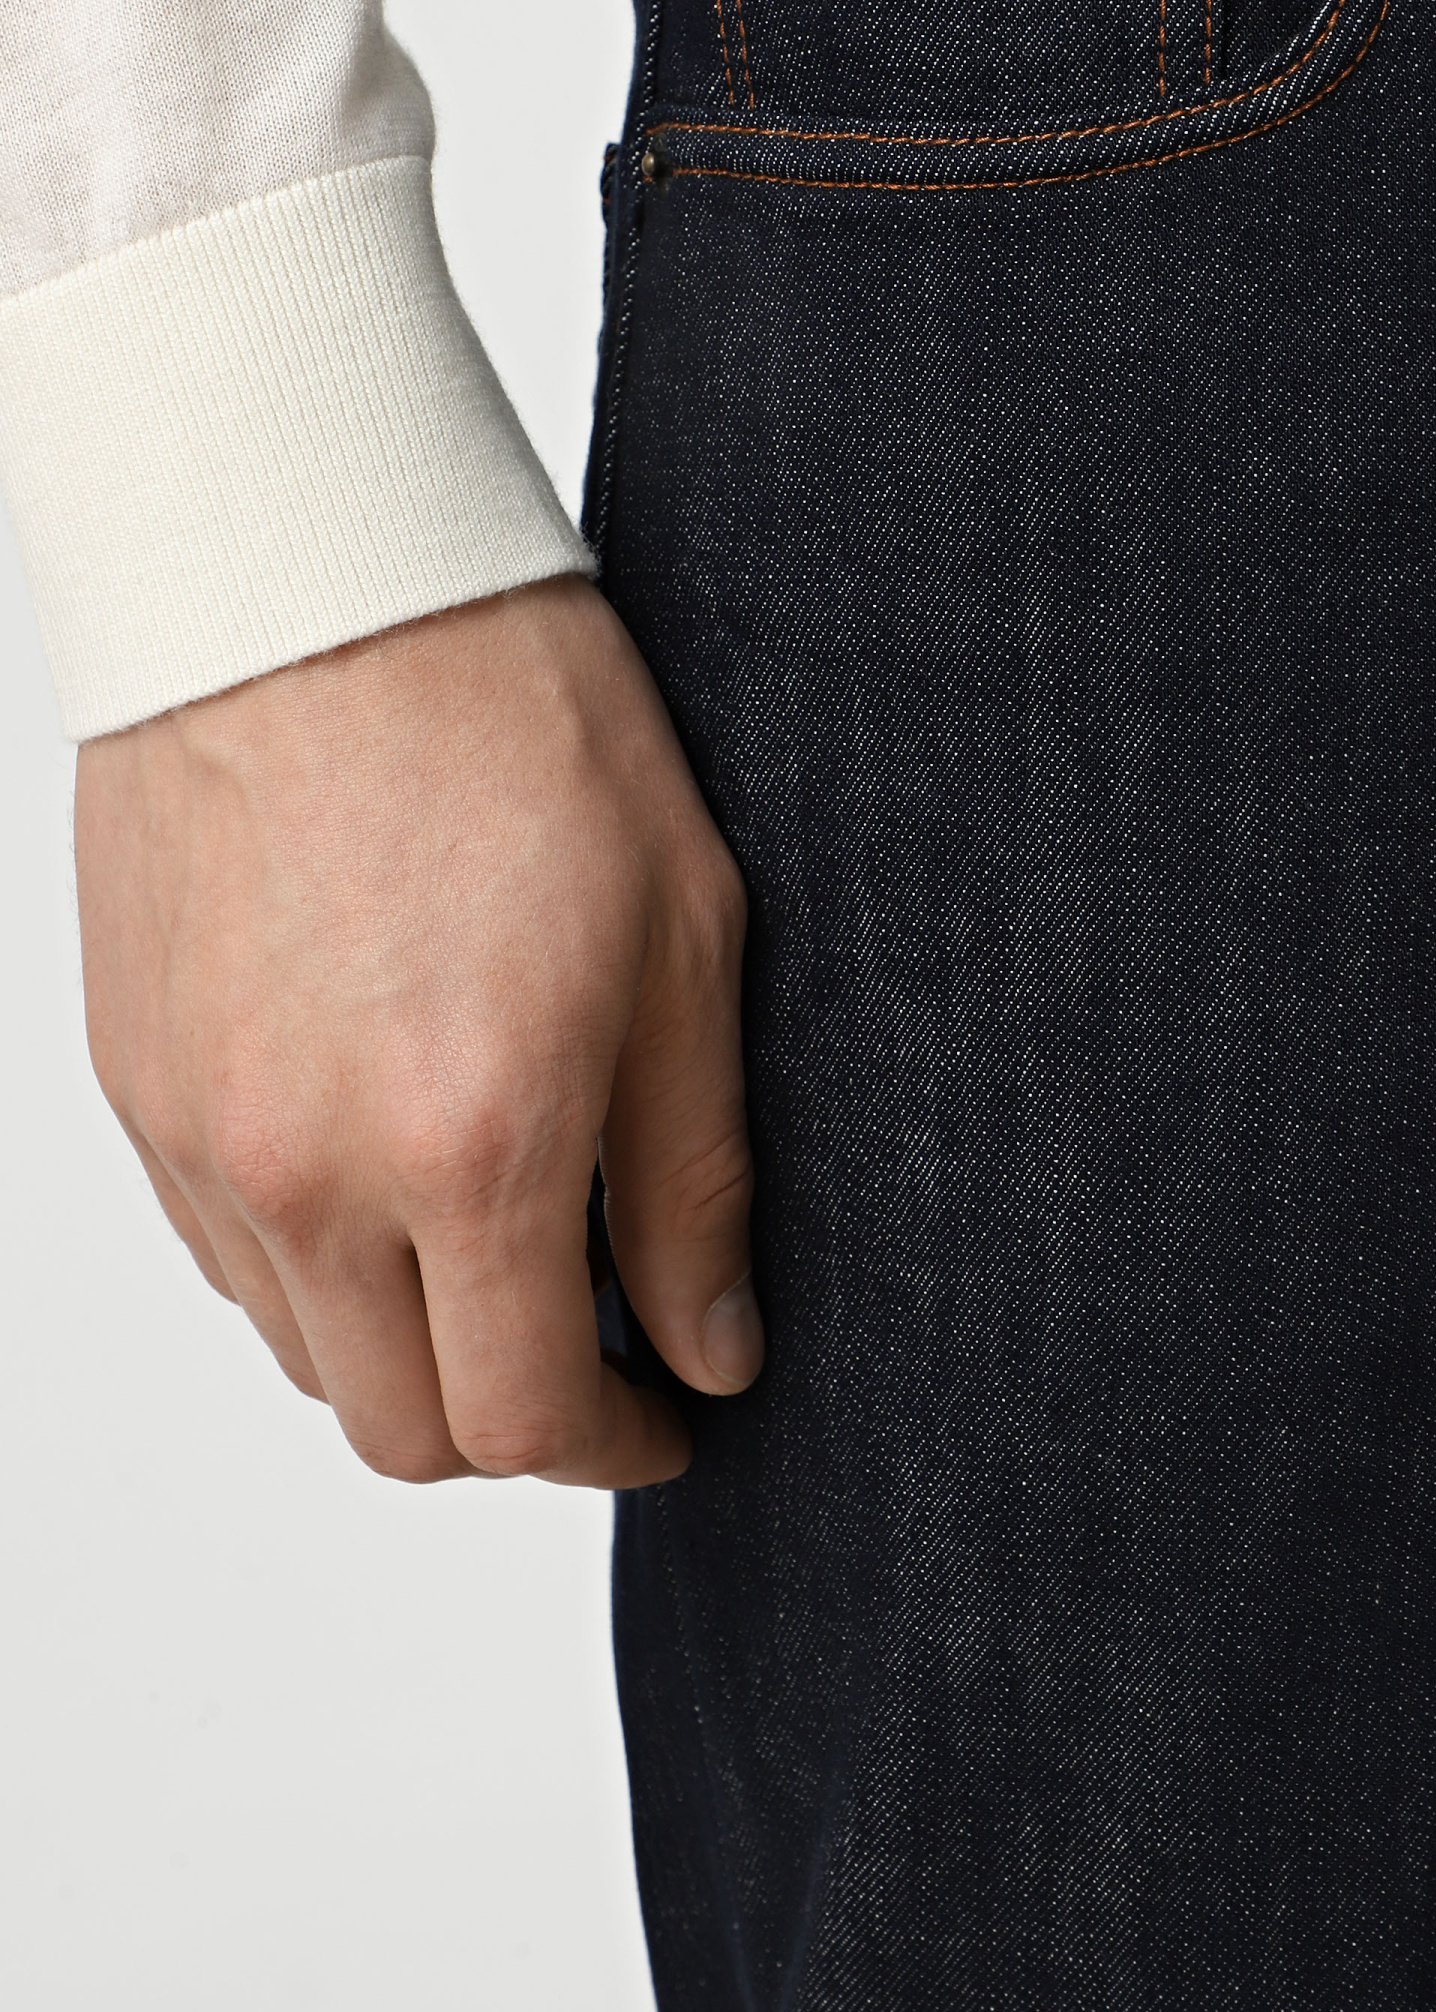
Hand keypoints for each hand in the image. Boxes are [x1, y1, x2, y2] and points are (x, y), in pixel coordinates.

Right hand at [74, 576, 759, 1486]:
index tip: (672, 1412)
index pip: (530, 1419)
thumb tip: (712, 1348)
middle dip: (516, 1425)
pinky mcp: (133, 1083)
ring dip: (410, 1347)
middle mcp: (311, 1170)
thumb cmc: (518, 723)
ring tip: (497, 1242)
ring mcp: (202, 1136)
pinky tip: (391, 1168)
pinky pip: (226, 1254)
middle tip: (596, 1344)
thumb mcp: (684, 940)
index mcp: (471, 1141)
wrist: (316, 578)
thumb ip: (694, 1180)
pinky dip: (317, 1265)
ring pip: (306, 1353)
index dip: (622, 1446)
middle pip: (402, 1431)